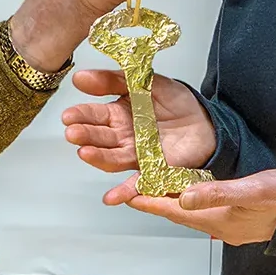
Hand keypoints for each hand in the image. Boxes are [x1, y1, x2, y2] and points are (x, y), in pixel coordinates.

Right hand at [62, 70, 216, 193]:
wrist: (206, 122)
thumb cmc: (177, 102)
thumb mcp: (146, 81)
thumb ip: (115, 80)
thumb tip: (82, 77)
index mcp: (119, 114)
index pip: (94, 115)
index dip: (80, 115)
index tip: (68, 115)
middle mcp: (123, 137)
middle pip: (99, 137)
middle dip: (84, 135)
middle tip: (73, 133)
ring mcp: (136, 155)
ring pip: (112, 158)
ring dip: (97, 157)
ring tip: (85, 152)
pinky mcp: (152, 170)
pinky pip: (137, 183)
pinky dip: (124, 192)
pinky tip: (112, 197)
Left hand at [104, 169, 275, 245]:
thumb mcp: (252, 190)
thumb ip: (217, 194)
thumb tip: (183, 197)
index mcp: (220, 220)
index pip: (175, 211)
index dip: (150, 202)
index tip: (127, 196)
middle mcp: (222, 227)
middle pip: (180, 214)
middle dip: (157, 202)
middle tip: (134, 190)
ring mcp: (233, 226)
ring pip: (193, 214)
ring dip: (174, 202)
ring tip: (156, 190)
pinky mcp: (242, 221)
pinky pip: (208, 213)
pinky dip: (193, 202)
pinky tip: (192, 195)